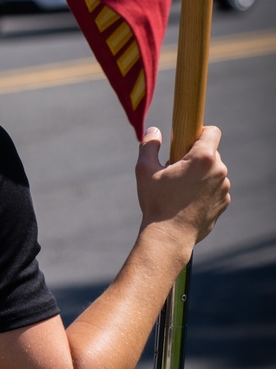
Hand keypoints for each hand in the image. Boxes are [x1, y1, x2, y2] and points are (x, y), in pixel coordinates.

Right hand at [136, 125, 230, 252]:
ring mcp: (224, 188)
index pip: (212, 131)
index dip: (198, 132)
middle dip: (195, 157)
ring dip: (200, 175)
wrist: (169, 237)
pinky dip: (204, 191)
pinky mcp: (223, 203)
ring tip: (180, 189)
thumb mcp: (145, 171)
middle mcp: (219, 171)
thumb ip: (149, 146)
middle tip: (175, 170)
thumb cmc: (156, 203)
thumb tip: (153, 131)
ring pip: (213, 172)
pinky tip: (187, 202)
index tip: (185, 141)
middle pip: (211, 153)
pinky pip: (215, 189)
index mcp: (203, 158)